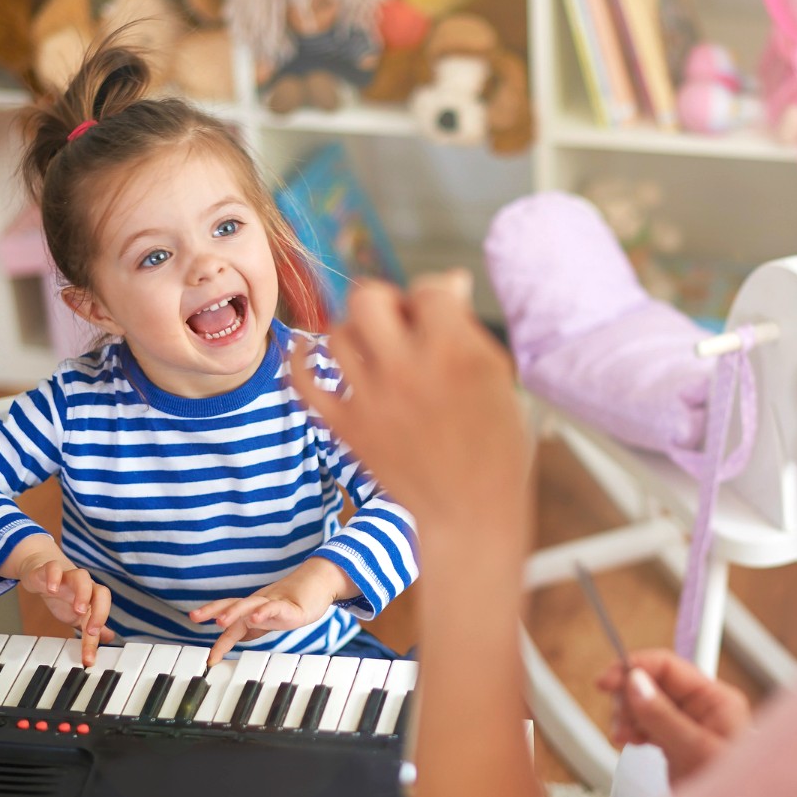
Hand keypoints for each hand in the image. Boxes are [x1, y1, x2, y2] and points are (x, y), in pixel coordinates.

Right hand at [9, 537, 114, 666]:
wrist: (42, 571)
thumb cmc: (63, 594)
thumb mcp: (77, 614)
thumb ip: (91, 625)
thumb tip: (109, 637)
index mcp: (92, 599)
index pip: (101, 617)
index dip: (97, 639)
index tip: (89, 659)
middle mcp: (84, 587)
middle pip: (101, 592)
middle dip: (100, 612)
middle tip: (91, 630)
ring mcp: (67, 576)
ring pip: (82, 577)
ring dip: (82, 593)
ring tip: (77, 610)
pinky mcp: (49, 569)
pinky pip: (54, 568)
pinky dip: (54, 577)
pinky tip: (51, 589)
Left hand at [190, 556, 352, 664]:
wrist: (319, 584)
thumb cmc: (294, 602)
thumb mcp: (269, 618)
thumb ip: (252, 627)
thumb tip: (235, 637)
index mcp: (252, 609)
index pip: (229, 619)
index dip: (219, 639)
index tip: (209, 659)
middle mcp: (259, 604)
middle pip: (232, 604)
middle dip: (212, 610)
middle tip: (194, 617)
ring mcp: (273, 603)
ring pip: (250, 605)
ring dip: (234, 612)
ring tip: (220, 621)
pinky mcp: (290, 606)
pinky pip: (275, 608)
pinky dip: (264, 612)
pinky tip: (256, 617)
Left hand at [286, 272, 529, 536]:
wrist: (470, 512)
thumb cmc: (494, 446)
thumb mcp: (497, 376)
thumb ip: (466, 328)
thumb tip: (448, 284)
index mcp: (453, 350)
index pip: (428, 289)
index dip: (434, 297)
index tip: (438, 314)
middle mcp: (406, 367)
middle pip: (368, 297)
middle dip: (385, 301)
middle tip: (399, 323)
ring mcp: (371, 398)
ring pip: (337, 333)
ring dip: (355, 334)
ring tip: (374, 351)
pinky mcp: (346, 426)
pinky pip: (303, 379)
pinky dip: (299, 360)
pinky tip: (306, 350)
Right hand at [596, 648, 751, 785]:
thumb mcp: (693, 751)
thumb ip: (662, 716)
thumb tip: (635, 683)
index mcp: (716, 700)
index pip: (669, 667)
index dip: (635, 668)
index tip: (608, 681)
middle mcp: (704, 709)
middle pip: (654, 684)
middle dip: (629, 697)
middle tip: (620, 718)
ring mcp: (690, 727)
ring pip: (647, 705)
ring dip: (628, 715)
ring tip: (625, 735)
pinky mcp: (678, 745)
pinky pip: (648, 725)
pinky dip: (633, 730)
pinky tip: (630, 740)